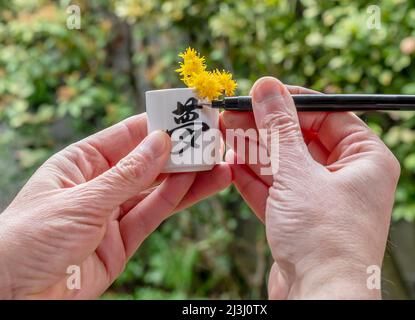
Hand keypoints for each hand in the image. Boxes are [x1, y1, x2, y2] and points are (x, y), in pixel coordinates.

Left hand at [0, 113, 230, 298]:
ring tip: (218, 162)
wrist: (15, 297)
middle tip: (212, 140)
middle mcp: (98, 185)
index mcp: (78, 163)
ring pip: (156, 189)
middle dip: (179, 152)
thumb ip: (126, 175)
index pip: (125, 136)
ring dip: (188, 176)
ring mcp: (112, 213)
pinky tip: (200, 184)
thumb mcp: (81, 201)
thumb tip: (161, 142)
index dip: (157, 125)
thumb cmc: (28, 239)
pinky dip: (177, 199)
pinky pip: (153, 214)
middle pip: (146, 163)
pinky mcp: (123, 241)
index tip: (187, 115)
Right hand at [220, 77, 399, 298]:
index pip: (328, 115)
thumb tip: (267, 86)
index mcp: (366, 159)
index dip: (292, 102)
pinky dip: (252, 177)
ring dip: (253, 151)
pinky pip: (274, 188)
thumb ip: (280, 129)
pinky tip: (230, 161)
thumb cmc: (324, 237)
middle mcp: (346, 177)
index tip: (261, 92)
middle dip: (265, 128)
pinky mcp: (298, 218)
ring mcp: (320, 199)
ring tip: (225, 132)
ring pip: (283, 164)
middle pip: (301, 139)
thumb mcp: (299, 173)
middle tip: (234, 113)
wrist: (319, 299)